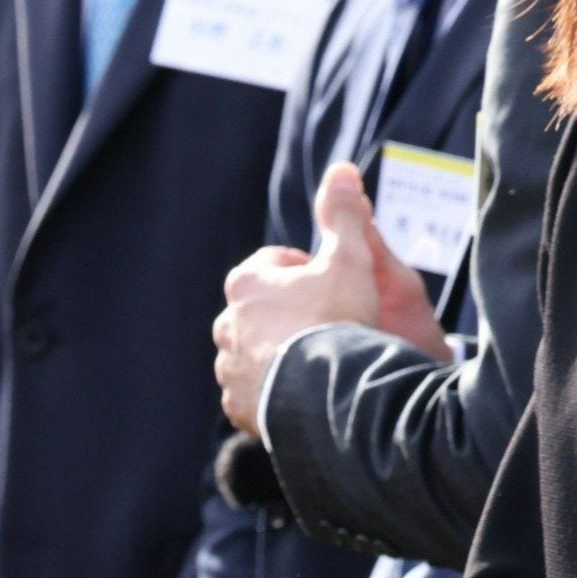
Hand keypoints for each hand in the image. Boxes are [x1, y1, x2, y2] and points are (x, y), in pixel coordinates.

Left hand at [211, 163, 449, 433]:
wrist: (329, 394)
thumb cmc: (337, 320)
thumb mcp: (349, 257)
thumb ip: (344, 213)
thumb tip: (342, 170)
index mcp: (246, 282)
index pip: (278, 264)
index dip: (312, 273)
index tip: (335, 289)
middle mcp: (227, 323)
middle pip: (265, 311)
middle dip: (292, 316)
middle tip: (331, 330)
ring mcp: (230, 368)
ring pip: (258, 353)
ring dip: (283, 356)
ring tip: (319, 367)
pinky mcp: (238, 407)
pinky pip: (256, 395)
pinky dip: (276, 394)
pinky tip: (305, 395)